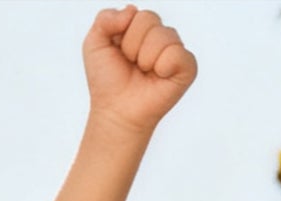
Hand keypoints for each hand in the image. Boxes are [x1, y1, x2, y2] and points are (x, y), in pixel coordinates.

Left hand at [84, 7, 196, 135]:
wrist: (115, 111)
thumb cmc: (107, 81)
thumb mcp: (94, 44)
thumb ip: (104, 18)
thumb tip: (131, 10)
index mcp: (141, 28)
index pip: (137, 14)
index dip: (122, 36)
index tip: (119, 55)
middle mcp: (160, 36)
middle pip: (149, 19)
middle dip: (132, 45)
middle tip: (131, 65)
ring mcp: (174, 51)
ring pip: (163, 35)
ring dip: (145, 58)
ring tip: (142, 73)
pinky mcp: (187, 67)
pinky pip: (178, 53)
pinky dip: (163, 66)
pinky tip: (158, 76)